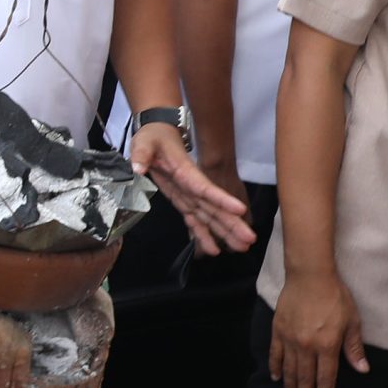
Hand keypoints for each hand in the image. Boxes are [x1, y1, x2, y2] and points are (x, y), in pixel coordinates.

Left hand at [131, 126, 254, 255]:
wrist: (159, 136)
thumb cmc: (154, 138)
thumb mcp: (144, 142)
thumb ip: (141, 154)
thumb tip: (138, 168)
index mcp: (186, 172)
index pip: (205, 187)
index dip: (221, 199)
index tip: (240, 209)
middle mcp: (192, 187)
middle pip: (214, 207)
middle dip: (232, 223)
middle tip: (249, 239)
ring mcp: (190, 196)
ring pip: (209, 217)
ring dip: (225, 233)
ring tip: (242, 248)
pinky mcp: (184, 202)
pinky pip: (195, 221)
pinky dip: (203, 235)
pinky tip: (214, 250)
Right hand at [271, 266, 367, 387]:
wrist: (310, 276)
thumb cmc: (335, 296)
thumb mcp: (352, 321)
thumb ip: (353, 347)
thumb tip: (362, 369)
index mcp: (327, 345)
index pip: (326, 378)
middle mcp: (307, 347)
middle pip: (306, 378)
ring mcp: (290, 340)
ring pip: (289, 370)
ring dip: (291, 387)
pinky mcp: (278, 331)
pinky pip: (275, 355)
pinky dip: (276, 368)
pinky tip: (277, 378)